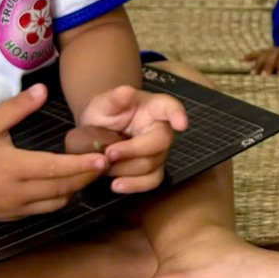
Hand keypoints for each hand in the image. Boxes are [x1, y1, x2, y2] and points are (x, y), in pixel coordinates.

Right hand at [0, 83, 108, 219]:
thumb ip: (17, 107)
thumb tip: (43, 89)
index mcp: (13, 167)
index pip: (55, 169)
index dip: (81, 165)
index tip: (103, 159)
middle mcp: (17, 192)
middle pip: (62, 188)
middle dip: (86, 177)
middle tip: (105, 163)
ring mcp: (15, 208)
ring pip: (56, 203)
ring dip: (75, 189)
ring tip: (88, 172)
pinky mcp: (12, 217)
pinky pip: (43, 210)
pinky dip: (58, 198)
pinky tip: (64, 184)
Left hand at [68, 85, 188, 194]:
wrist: (97, 133)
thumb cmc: (105, 113)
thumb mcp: (103, 103)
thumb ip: (113, 99)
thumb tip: (126, 92)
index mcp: (153, 108)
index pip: (170, 107)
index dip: (178, 115)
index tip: (181, 124)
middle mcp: (161, 129)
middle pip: (161, 142)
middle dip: (134, 150)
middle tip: (109, 153)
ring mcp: (159, 152)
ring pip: (153, 165)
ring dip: (126, 169)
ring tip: (105, 166)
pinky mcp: (152, 170)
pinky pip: (152, 181)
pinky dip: (134, 185)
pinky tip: (116, 185)